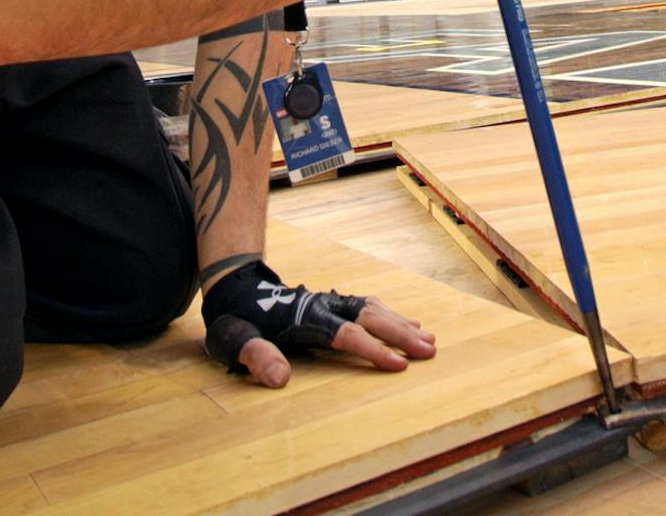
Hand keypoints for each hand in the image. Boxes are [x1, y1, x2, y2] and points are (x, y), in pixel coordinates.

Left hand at [202, 261, 436, 387]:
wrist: (236, 286)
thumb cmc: (237, 318)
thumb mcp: (235, 339)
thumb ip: (256, 356)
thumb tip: (280, 378)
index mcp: (305, 316)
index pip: (346, 335)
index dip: (373, 350)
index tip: (400, 365)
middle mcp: (325, 305)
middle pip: (370, 317)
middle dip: (401, 334)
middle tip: (430, 350)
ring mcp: (331, 302)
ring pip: (374, 309)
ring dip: (402, 324)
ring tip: (429, 339)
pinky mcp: (333, 303)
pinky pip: (369, 307)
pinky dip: (392, 315)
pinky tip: (409, 324)